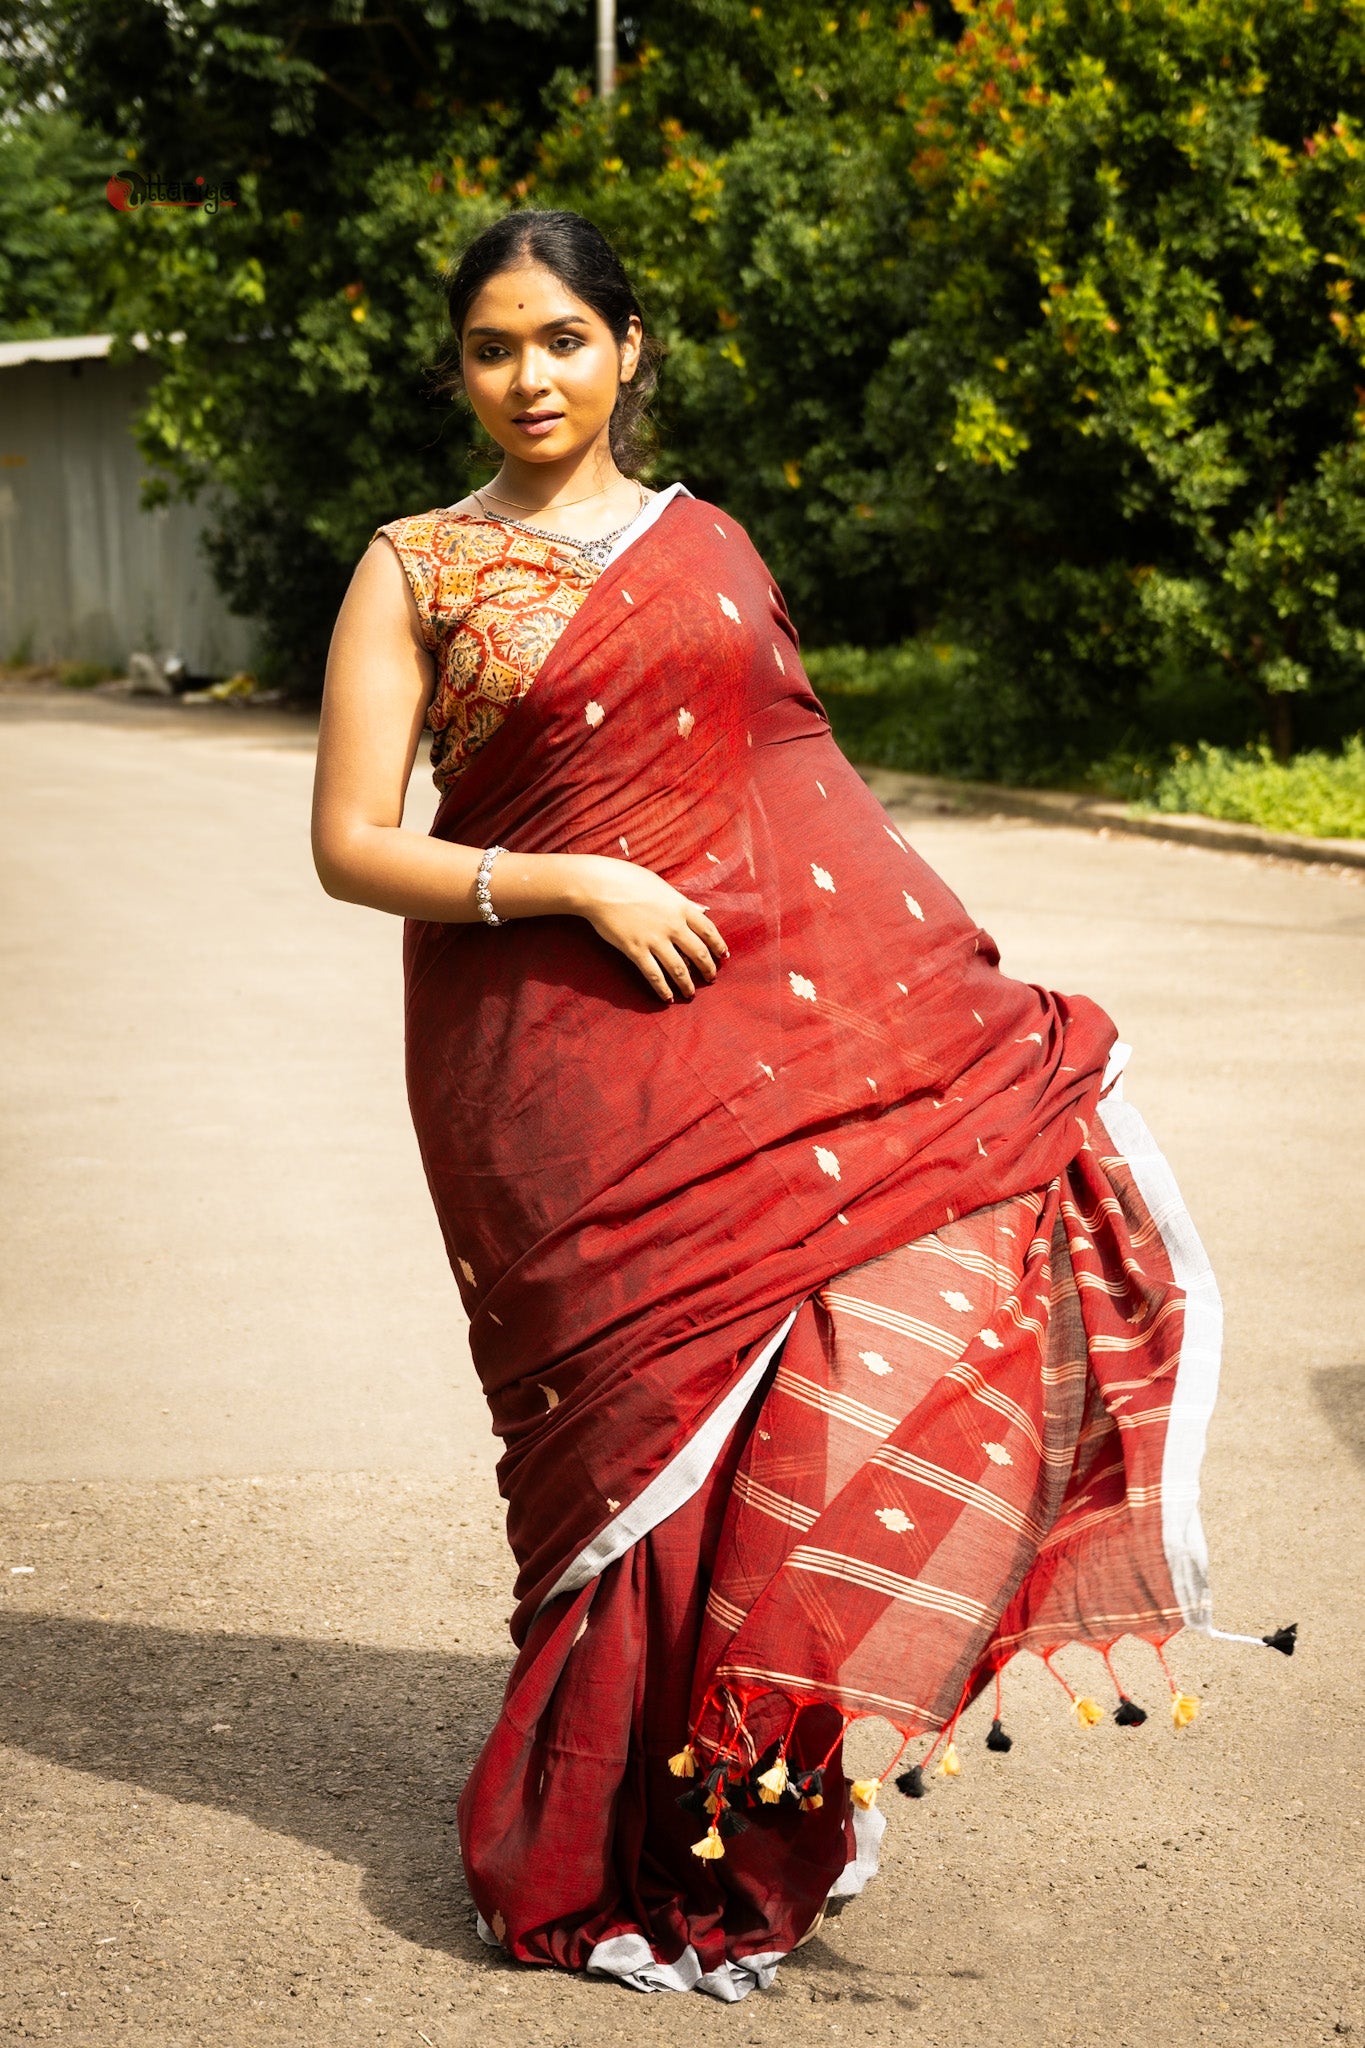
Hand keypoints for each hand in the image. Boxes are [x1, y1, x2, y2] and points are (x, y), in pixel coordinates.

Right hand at [566, 855, 728, 1001]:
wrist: (600, 887)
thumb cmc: (628, 880)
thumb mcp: (661, 886)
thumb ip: (683, 901)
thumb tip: (702, 910)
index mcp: (680, 906)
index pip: (708, 930)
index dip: (718, 945)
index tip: (723, 956)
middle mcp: (672, 925)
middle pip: (698, 953)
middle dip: (707, 969)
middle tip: (711, 978)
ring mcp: (655, 940)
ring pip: (679, 969)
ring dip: (687, 984)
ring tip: (691, 994)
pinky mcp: (636, 951)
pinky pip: (654, 975)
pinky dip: (663, 989)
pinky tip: (668, 998)